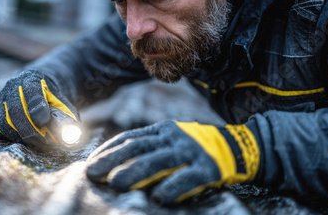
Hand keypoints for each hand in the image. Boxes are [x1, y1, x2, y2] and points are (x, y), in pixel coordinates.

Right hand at [0, 69, 79, 147]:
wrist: (38, 90)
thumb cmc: (53, 101)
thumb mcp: (63, 105)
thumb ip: (66, 118)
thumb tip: (70, 136)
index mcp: (31, 78)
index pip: (31, 90)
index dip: (37, 108)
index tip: (45, 122)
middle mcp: (12, 85)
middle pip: (15, 109)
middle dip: (30, 129)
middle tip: (44, 142)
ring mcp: (0, 98)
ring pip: (4, 122)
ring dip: (21, 136)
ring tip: (37, 142)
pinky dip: (11, 137)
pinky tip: (24, 138)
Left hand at [86, 120, 259, 204]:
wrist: (236, 147)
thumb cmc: (193, 148)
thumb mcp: (169, 141)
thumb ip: (147, 149)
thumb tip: (113, 166)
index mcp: (161, 130)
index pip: (129, 138)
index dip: (108, 150)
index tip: (90, 163)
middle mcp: (173, 137)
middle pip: (138, 147)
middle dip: (113, 160)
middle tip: (93, 173)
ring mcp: (190, 151)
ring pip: (158, 160)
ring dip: (135, 172)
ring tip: (116, 183)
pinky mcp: (207, 168)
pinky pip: (188, 177)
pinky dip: (172, 187)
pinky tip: (158, 197)